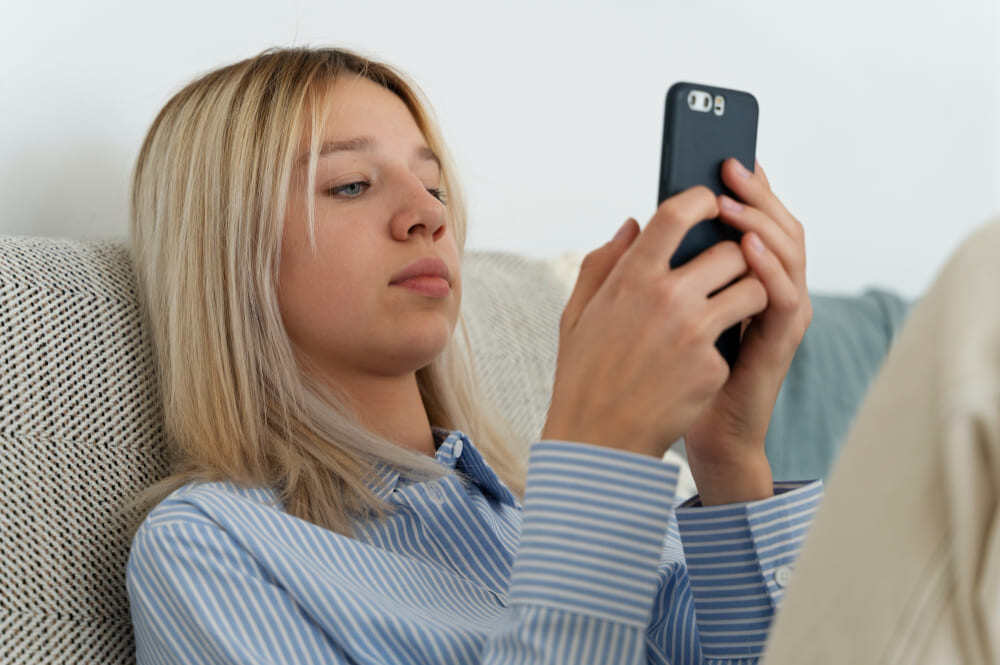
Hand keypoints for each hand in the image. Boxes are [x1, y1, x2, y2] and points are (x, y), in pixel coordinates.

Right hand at [541, 187, 767, 458]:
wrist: (597, 439)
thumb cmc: (583, 373)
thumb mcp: (578, 314)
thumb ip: (604, 263)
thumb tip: (632, 225)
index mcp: (630, 278)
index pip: (677, 214)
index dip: (701, 199)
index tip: (710, 200)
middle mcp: (666, 298)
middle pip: (732, 250)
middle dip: (735, 255)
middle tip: (727, 266)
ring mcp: (694, 332)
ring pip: (752, 288)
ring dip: (746, 292)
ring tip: (729, 305)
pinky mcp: (713, 366)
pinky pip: (737, 335)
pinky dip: (726, 341)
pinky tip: (701, 357)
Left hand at [684, 159, 812, 504]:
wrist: (691, 429)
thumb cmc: (669, 370)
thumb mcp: (655, 309)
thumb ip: (650, 267)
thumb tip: (636, 220)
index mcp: (739, 276)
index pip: (750, 219)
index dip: (742, 187)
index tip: (721, 155)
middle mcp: (767, 286)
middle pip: (775, 224)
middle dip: (754, 192)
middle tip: (729, 163)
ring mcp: (779, 311)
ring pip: (787, 251)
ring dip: (761, 221)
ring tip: (731, 199)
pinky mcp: (781, 339)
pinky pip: (785, 295)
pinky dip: (770, 267)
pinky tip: (746, 248)